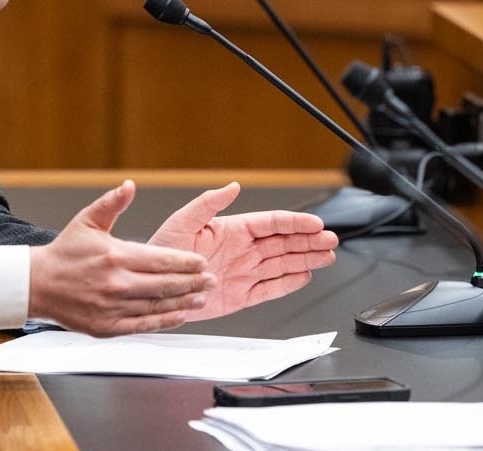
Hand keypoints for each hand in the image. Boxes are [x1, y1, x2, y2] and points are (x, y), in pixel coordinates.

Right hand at [29, 180, 216, 336]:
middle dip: (192, 282)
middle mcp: (116, 283)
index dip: (185, 262)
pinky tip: (179, 316)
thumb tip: (130, 186)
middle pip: (165, 284)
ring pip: (157, 307)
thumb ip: (112, 203)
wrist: (37, 284)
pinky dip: (164, 322)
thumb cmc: (64, 252)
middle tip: (211, 280)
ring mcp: (112, 308)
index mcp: (116, 256)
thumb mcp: (87, 220)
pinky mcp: (107, 327)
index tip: (202, 262)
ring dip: (184, 303)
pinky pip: (143, 326)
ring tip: (201, 298)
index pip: (161, 260)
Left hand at [149, 182, 337, 320]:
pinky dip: (289, 284)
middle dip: (308, 241)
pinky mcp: (240, 296)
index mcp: (231, 230)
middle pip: (283, 243)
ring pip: (282, 264)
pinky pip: (270, 289)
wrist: (152, 287)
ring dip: (306, 259)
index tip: (315, 222)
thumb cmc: (161, 251)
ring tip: (327, 256)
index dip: (295, 222)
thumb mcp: (182, 221)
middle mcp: (241, 251)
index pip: (271, 223)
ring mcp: (243, 273)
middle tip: (331, 239)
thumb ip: (208, 203)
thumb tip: (232, 186)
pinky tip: (305, 276)